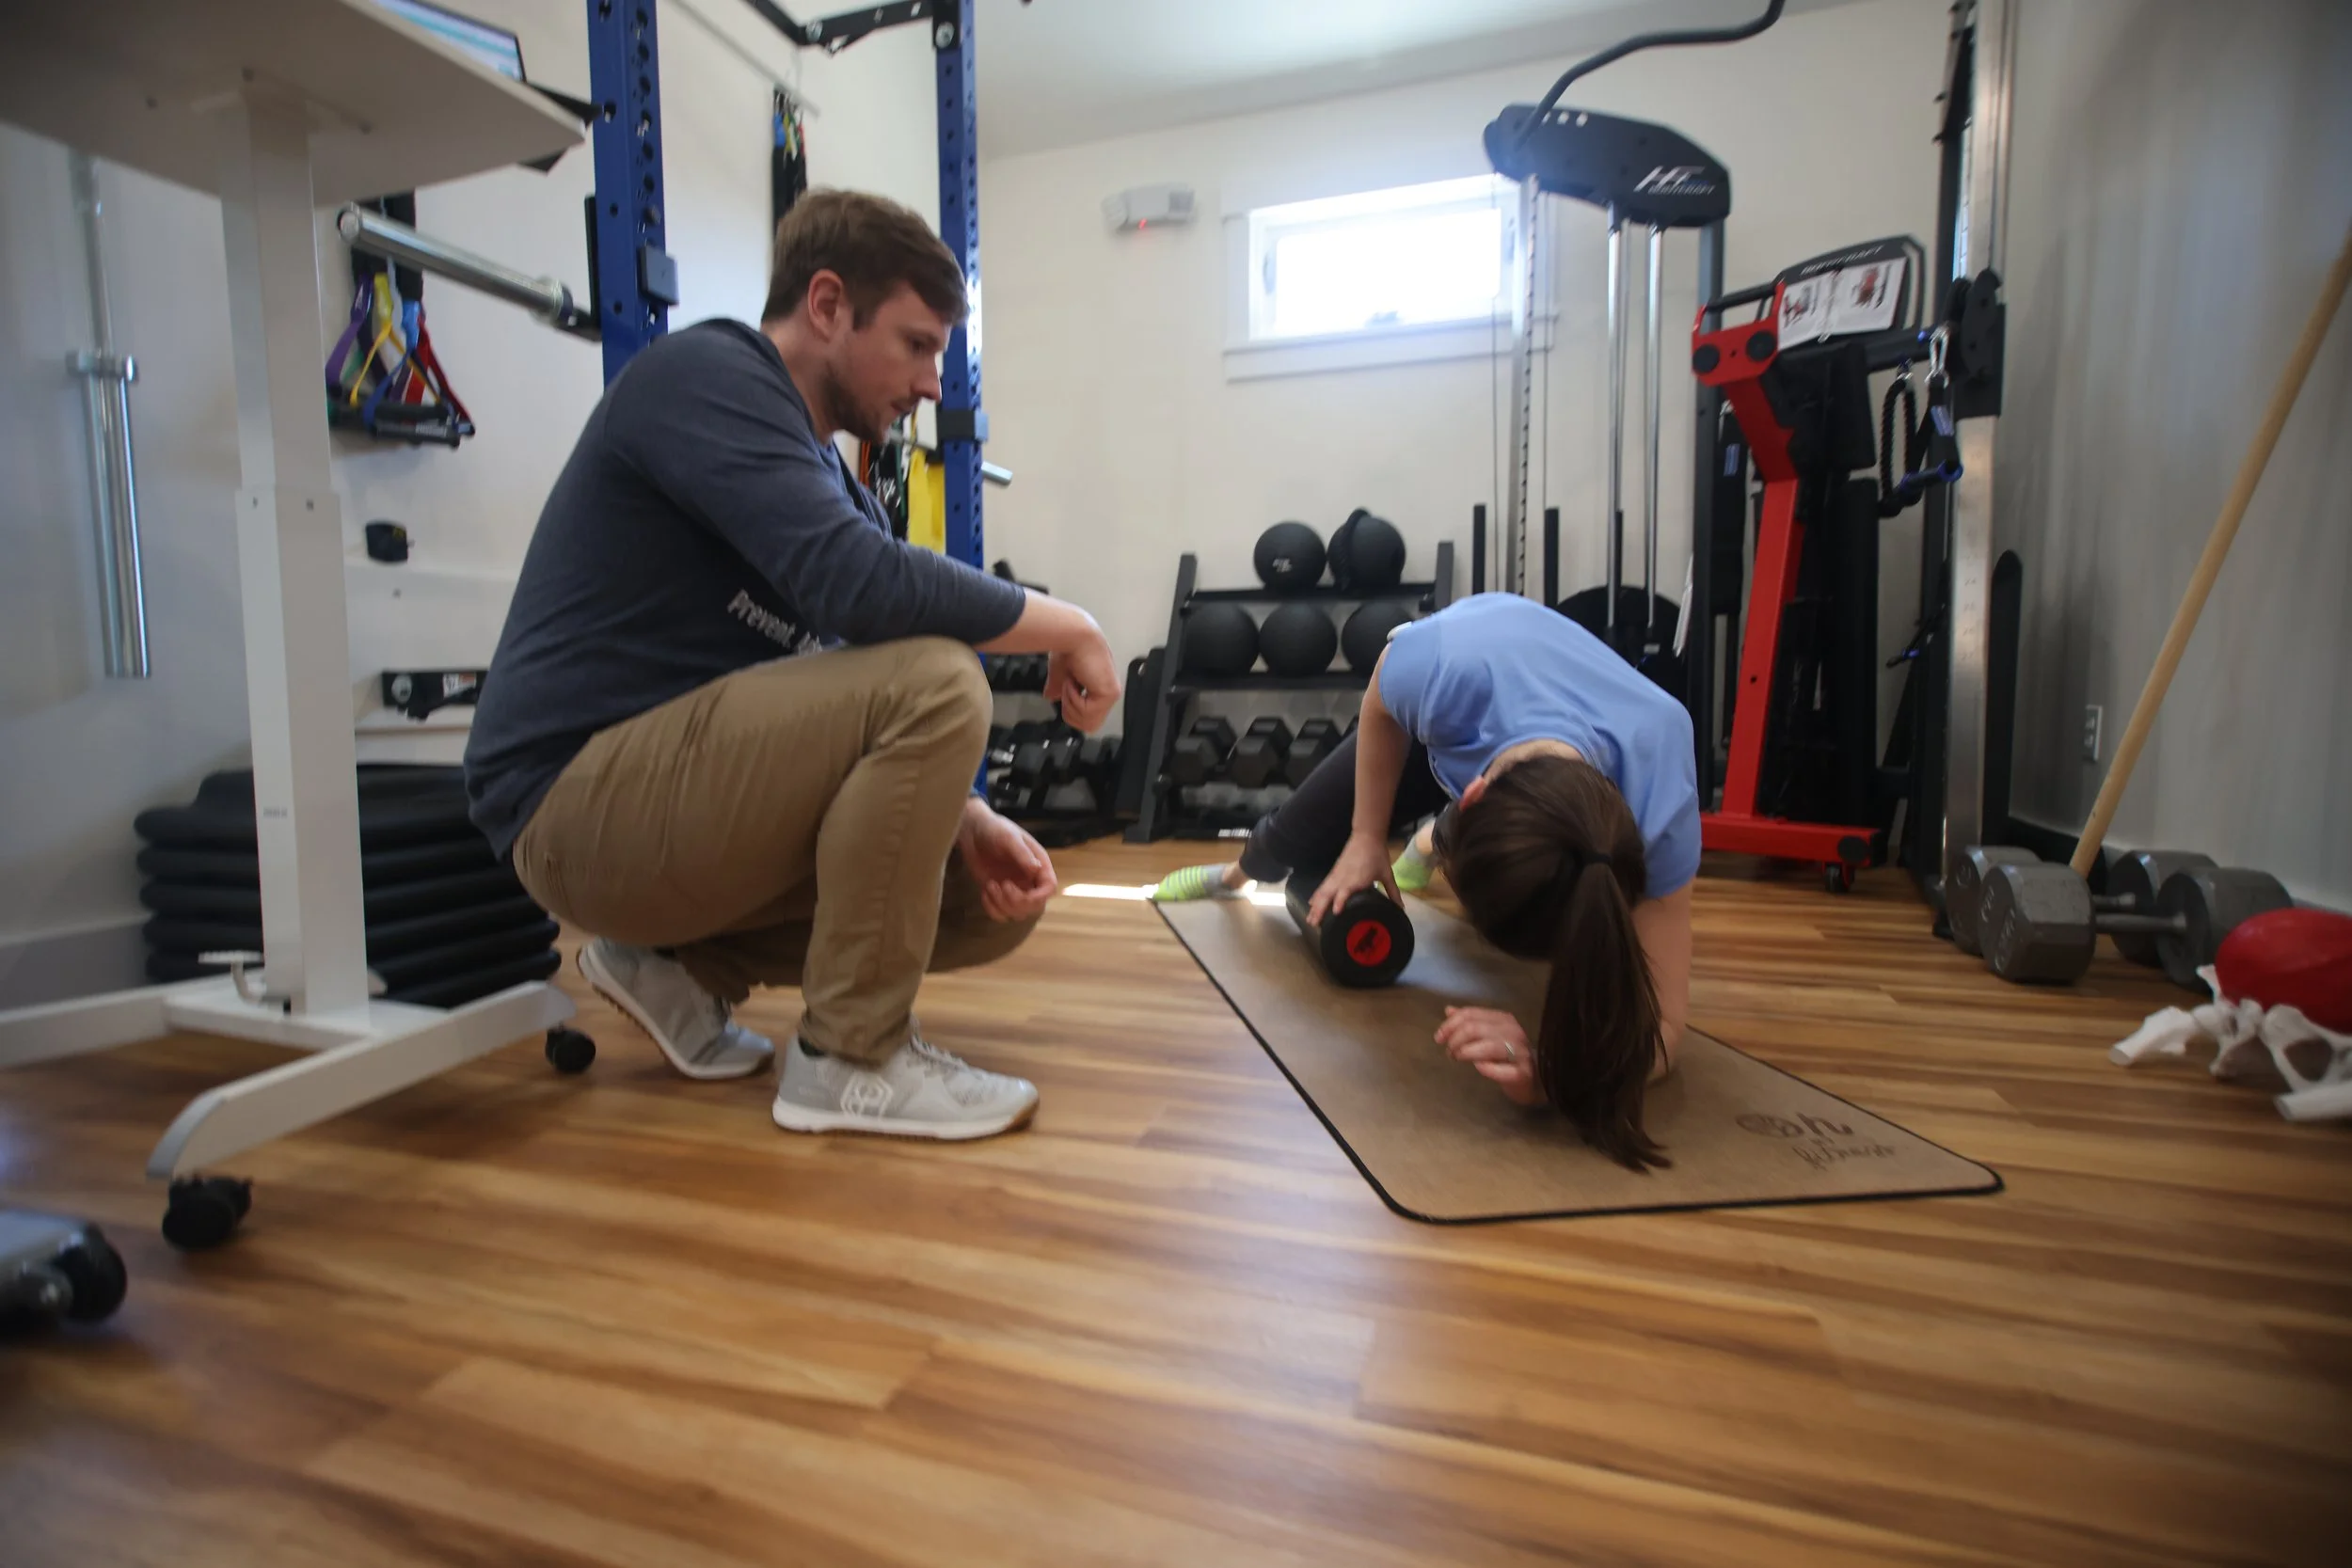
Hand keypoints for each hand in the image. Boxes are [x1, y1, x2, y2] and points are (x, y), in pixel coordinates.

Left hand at [957, 801, 1058, 921]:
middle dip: (1017, 902)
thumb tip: (1037, 869)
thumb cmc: (995, 829)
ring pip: (1018, 913)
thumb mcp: (1009, 838)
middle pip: (1035, 906)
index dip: (1039, 897)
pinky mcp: (998, 895)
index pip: (1049, 888)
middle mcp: (1030, 880)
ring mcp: (1014, 889)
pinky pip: (1001, 914)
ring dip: (1003, 905)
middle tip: (1001, 886)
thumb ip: (1023, 854)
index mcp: (1039, 865)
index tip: (1023, 895)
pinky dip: (992, 909)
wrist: (973, 832)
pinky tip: (985, 891)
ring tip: (990, 886)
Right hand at [1046, 619, 1120, 732]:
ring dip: (1071, 704)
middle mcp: (1107, 692)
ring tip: (1071, 683)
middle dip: (1070, 711)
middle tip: (1067, 689)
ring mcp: (1110, 694)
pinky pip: (1087, 712)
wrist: (1073, 635)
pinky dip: (1073, 698)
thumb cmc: (1068, 646)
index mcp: (1099, 686)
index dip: (1070, 709)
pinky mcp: (1109, 694)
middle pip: (1088, 725)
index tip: (1065, 690)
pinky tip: (1074, 681)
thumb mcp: (1060, 672)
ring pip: (1087, 722)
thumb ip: (1058, 687)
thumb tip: (1051, 697)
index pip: (1087, 716)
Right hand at [1306, 831, 1400, 924]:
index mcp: (1356, 879)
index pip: (1344, 892)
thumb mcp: (1387, 874)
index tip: (1336, 913)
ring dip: (1315, 905)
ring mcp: (1336, 875)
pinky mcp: (1334, 872)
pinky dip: (1316, 895)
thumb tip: (1401, 908)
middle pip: (1327, 895)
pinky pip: (1322, 886)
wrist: (1367, 836)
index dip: (1339, 902)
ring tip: (1310, 920)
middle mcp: (1343, 878)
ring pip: (1322, 892)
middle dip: (1320, 909)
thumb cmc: (1377, 855)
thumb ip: (1393, 892)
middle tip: (1314, 925)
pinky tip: (1311, 903)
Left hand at [1435, 1006, 1542, 1105]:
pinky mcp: (1522, 1073)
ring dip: (1466, 1053)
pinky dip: (1486, 1068)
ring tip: (1458, 1059)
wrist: (1534, 1079)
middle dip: (1455, 1040)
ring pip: (1487, 1047)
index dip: (1450, 1025)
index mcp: (1503, 1019)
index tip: (1439, 1038)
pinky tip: (1479, 1068)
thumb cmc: (1507, 1056)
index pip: (1471, 1014)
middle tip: (1450, 1052)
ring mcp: (1520, 1052)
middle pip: (1475, 1029)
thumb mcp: (1488, 1035)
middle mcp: (1513, 1032)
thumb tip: (1449, 1010)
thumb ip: (1470, 1022)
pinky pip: (1500, 1069)